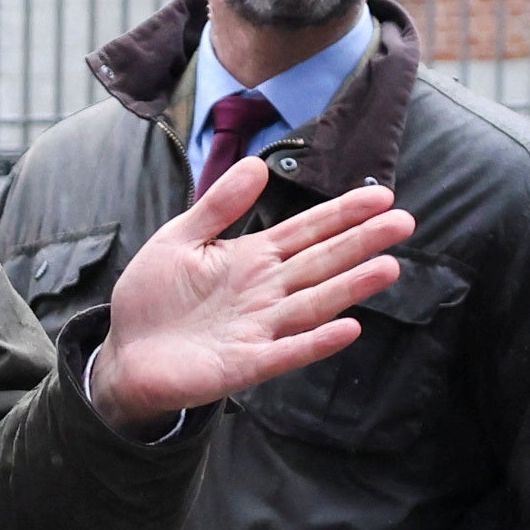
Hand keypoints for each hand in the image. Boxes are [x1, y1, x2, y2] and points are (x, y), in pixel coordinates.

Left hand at [86, 159, 416, 433]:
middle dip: (362, 242)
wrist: (125, 353)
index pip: (307, 231)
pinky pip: (287, 352)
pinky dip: (315, 342)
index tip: (381, 196)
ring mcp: (259, 329)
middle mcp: (266, 292)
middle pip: (321, 262)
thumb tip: (257, 164)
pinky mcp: (245, 365)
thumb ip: (218, 206)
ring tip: (388, 267)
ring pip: (313, 303)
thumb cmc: (154, 298)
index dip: (342, 214)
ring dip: (350, 287)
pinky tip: (349, 329)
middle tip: (404, 223)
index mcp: (253, 259)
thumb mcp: (179, 239)